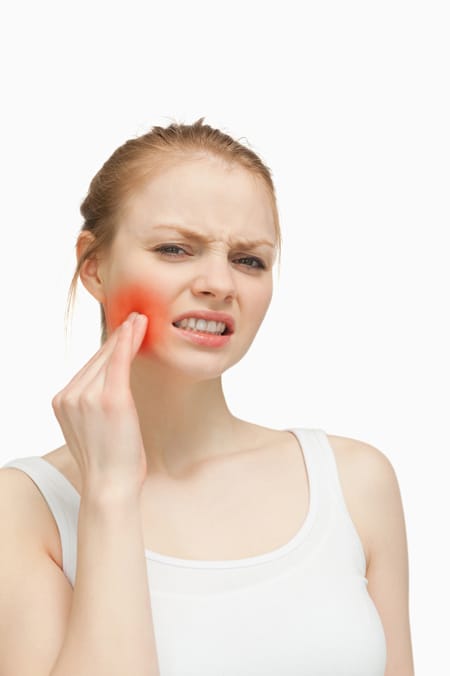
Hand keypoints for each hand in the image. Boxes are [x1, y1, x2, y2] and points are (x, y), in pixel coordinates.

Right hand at [52, 312, 148, 498]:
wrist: (111, 486)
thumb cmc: (109, 461)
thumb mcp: (93, 427)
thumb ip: (92, 404)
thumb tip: (108, 386)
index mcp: (62, 401)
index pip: (88, 368)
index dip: (108, 349)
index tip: (122, 333)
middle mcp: (70, 395)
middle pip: (97, 359)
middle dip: (118, 339)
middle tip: (134, 319)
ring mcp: (87, 396)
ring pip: (109, 358)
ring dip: (126, 336)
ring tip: (140, 321)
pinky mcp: (110, 399)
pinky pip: (118, 363)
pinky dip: (127, 342)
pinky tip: (136, 328)